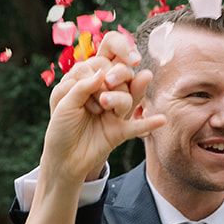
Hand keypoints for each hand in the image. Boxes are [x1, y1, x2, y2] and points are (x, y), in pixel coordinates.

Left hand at [41, 31, 165, 184]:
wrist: (63, 158)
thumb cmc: (61, 128)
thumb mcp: (64, 103)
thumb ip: (82, 86)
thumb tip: (102, 73)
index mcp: (90, 84)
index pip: (103, 64)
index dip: (99, 69)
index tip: (88, 81)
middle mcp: (105, 95)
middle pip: (121, 76)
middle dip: (116, 76)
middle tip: (101, 89)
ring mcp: (115, 113)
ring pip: (127, 98)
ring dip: (118, 99)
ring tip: (103, 104)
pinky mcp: (120, 132)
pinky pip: (138, 126)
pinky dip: (149, 123)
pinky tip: (161, 120)